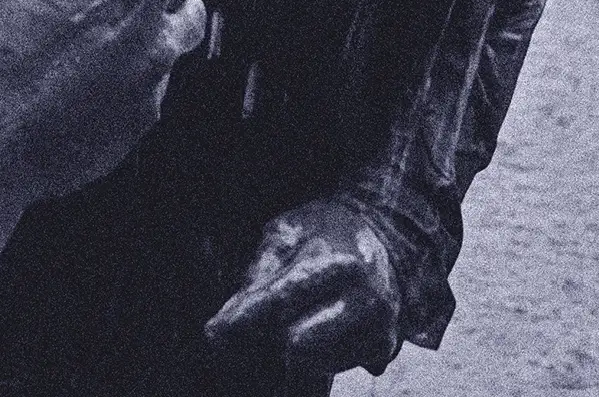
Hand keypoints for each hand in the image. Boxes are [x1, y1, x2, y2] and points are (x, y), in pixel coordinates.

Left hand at [204, 197, 402, 377]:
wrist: (384, 237)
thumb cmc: (325, 232)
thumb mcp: (285, 233)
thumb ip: (259, 271)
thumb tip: (228, 321)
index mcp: (337, 263)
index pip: (281, 299)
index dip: (243, 319)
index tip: (214, 334)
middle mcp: (365, 299)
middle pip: (299, 344)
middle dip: (270, 338)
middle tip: (255, 324)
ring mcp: (378, 328)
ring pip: (315, 362)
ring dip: (292, 349)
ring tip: (293, 316)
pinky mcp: (382, 348)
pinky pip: (333, 367)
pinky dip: (316, 353)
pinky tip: (316, 325)